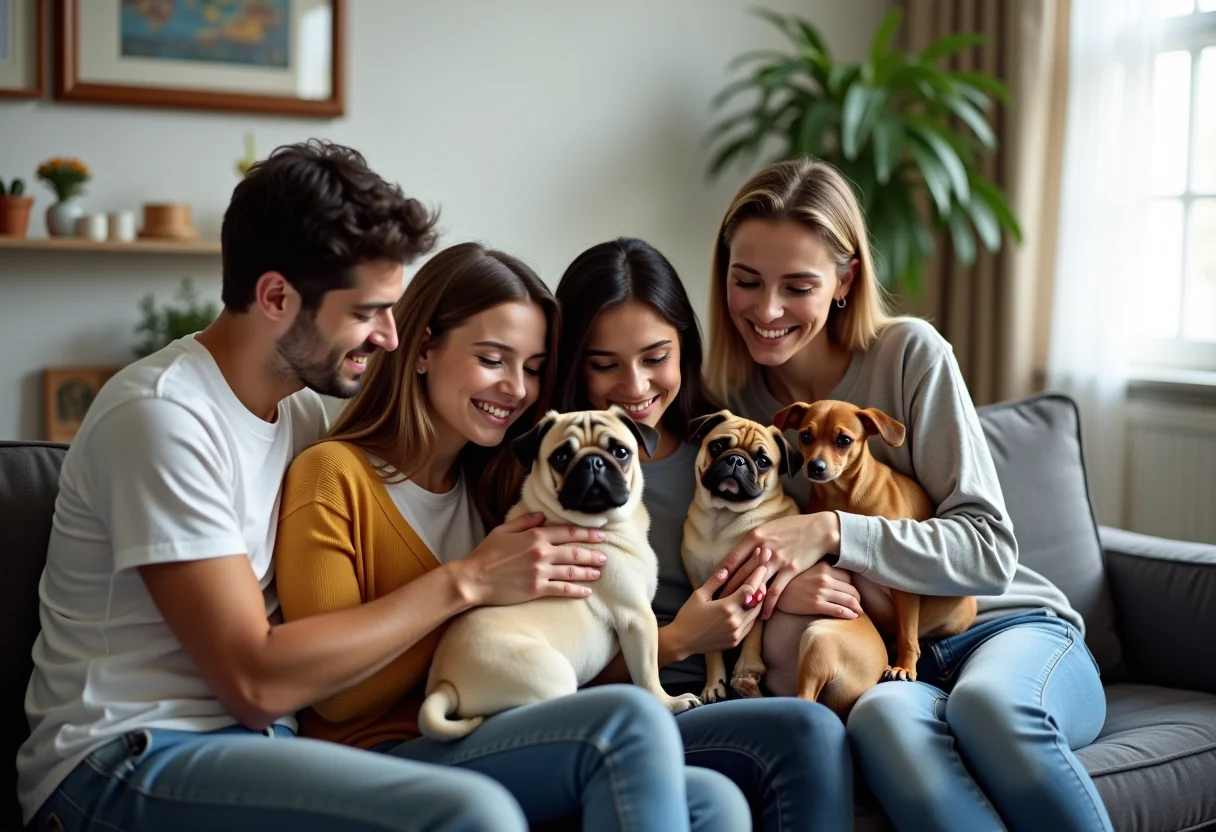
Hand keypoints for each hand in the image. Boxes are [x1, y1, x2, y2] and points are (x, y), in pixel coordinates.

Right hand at [451, 512, 607, 606]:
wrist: (474, 579)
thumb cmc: (486, 554)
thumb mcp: (504, 530)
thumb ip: (525, 522)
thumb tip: (542, 516)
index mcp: (535, 536)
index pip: (568, 533)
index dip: (587, 534)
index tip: (601, 535)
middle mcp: (541, 553)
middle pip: (574, 552)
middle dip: (592, 554)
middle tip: (605, 556)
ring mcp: (540, 572)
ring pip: (571, 571)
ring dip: (588, 572)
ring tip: (599, 572)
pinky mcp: (537, 589)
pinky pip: (562, 590)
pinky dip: (576, 590)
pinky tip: (586, 592)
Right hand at [666, 557, 769, 657]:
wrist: (682, 642)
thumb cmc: (688, 616)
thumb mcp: (699, 596)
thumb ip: (714, 582)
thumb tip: (726, 569)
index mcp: (726, 607)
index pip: (749, 590)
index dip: (757, 578)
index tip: (761, 568)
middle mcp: (735, 621)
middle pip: (757, 602)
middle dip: (761, 588)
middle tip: (762, 577)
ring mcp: (736, 633)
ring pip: (756, 615)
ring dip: (759, 602)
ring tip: (759, 590)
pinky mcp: (735, 641)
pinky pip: (750, 626)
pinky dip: (753, 615)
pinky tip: (751, 608)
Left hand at [721, 512, 841, 618]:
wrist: (819, 529)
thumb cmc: (793, 527)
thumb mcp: (769, 528)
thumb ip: (754, 540)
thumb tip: (740, 552)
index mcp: (755, 536)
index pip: (731, 558)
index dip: (720, 574)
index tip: (712, 585)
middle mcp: (763, 548)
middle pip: (740, 573)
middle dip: (727, 590)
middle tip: (717, 604)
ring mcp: (777, 560)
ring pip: (755, 584)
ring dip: (744, 600)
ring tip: (735, 612)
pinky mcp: (790, 570)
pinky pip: (775, 592)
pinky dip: (768, 605)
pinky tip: (763, 616)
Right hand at [774, 561, 861, 618]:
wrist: (773, 591)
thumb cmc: (790, 580)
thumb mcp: (806, 568)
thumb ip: (821, 569)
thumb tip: (837, 575)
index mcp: (823, 567)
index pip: (848, 577)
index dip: (852, 586)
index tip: (852, 592)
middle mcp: (824, 578)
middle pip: (851, 589)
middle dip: (857, 598)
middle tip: (859, 604)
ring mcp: (820, 592)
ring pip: (848, 600)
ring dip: (857, 607)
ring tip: (859, 612)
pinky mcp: (816, 605)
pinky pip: (839, 610)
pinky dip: (849, 614)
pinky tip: (853, 617)